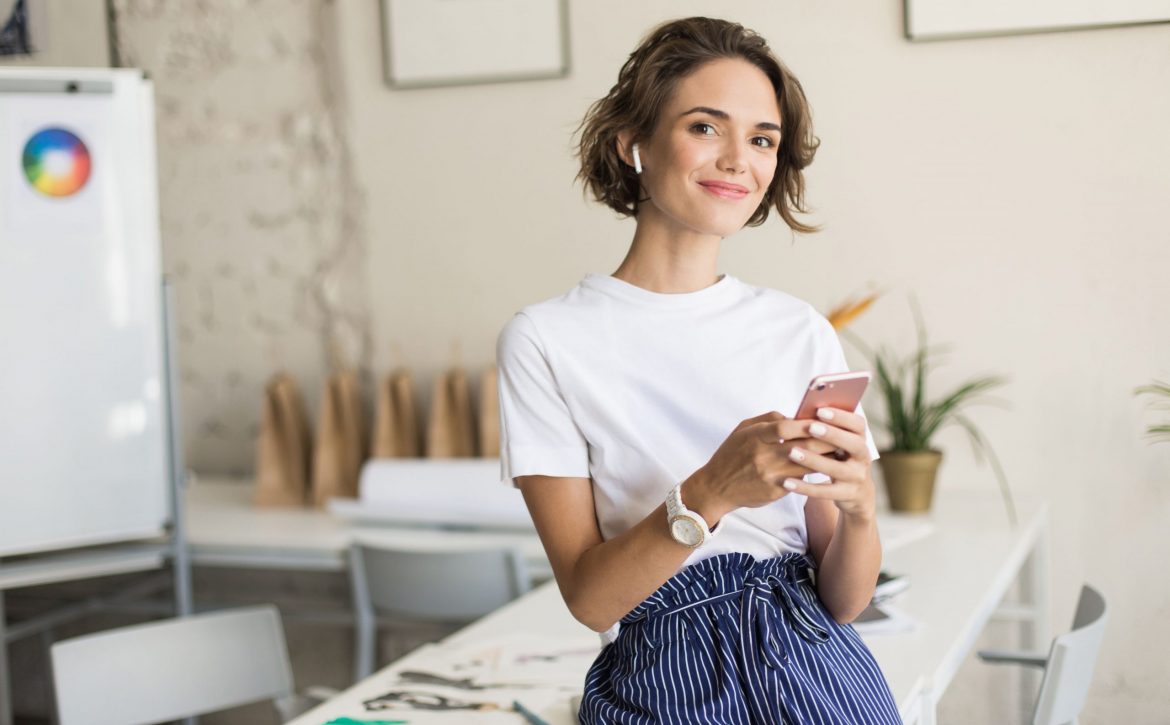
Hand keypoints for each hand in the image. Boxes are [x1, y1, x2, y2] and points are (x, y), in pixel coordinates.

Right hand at [685, 411, 838, 521]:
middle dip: (825, 441)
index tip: (822, 419)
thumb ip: (768, 419)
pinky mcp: (775, 492)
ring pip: (807, 466)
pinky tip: (824, 467)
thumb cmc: (731, 454)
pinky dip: (813, 472)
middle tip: (841, 435)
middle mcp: (763, 457)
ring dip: (825, 458)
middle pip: (802, 447)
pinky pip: (800, 480)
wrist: (716, 488)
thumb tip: (795, 416)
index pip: (785, 427)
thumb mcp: (743, 429)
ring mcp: (770, 476)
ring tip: (839, 451)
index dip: (806, 423)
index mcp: (754, 438)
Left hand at [779, 407, 875, 519]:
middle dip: (832, 434)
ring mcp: (857, 477)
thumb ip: (827, 429)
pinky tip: (787, 482)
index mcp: (860, 439)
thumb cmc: (839, 458)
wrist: (857, 493)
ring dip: (814, 460)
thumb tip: (803, 412)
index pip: (858, 424)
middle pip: (853, 444)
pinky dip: (805, 487)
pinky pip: (825, 492)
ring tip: (791, 452)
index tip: (820, 410)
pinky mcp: (847, 495)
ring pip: (837, 469)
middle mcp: (863, 457)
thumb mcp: (838, 444)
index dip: (841, 416)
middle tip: (810, 427)